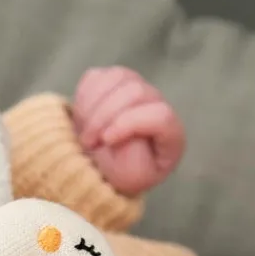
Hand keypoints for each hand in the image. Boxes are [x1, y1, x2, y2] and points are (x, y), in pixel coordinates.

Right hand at [72, 66, 185, 195]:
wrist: (101, 167)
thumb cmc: (121, 174)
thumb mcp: (131, 178)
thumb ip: (134, 157)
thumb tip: (124, 131)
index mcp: (171, 133)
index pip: (160, 115)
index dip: (129, 124)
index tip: (106, 141)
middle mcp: (157, 104)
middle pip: (136, 91)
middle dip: (104, 116)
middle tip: (88, 143)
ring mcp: (137, 88)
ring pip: (117, 77)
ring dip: (92, 106)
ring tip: (85, 132)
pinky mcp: (114, 81)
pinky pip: (97, 77)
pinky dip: (83, 98)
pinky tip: (83, 120)